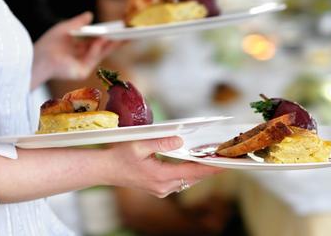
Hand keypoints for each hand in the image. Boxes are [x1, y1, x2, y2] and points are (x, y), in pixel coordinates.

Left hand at [31, 12, 120, 87]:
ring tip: (123, 33)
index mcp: (77, 48)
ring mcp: (83, 65)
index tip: (120, 30)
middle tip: (130, 33)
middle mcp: (82, 57)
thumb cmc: (48, 44)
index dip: (108, 36)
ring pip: (101, 53)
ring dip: (112, 43)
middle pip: (103, 48)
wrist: (39, 58)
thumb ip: (78, 22)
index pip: (96, 41)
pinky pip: (93, 57)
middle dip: (116, 41)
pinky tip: (105, 37)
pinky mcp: (82, 71)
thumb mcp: (65, 28)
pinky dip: (98, 47)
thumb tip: (90, 14)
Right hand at [104, 137, 223, 197]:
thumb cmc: (119, 155)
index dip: (210, 167)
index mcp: (160, 176)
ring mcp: (161, 190)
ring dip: (200, 171)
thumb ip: (161, 142)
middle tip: (225, 158)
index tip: (225, 163)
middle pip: (194, 177)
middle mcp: (163, 186)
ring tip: (214, 160)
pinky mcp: (159, 189)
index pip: (193, 171)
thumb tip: (179, 140)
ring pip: (188, 181)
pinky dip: (189, 173)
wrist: (105, 170)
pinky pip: (180, 182)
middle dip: (209, 168)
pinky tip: (194, 165)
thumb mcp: (139, 144)